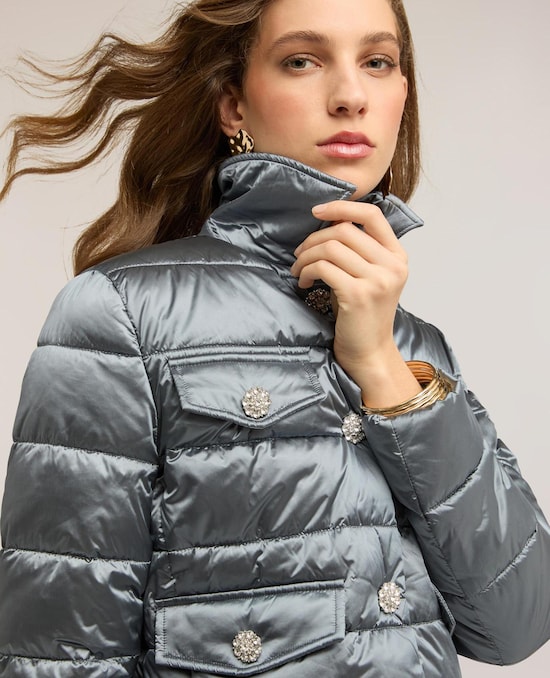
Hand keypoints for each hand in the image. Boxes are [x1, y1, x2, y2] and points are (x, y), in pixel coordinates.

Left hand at [290, 200, 419, 406]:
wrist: (369, 352)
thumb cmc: (363, 315)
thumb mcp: (368, 276)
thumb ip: (358, 250)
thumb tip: (329, 220)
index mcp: (398, 257)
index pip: (373, 215)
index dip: (341, 207)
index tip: (317, 212)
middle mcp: (392, 266)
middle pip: (345, 230)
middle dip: (314, 238)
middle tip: (299, 253)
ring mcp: (377, 280)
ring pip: (331, 247)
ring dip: (306, 256)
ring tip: (299, 270)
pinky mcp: (358, 294)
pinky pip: (323, 267)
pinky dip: (307, 271)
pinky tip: (303, 282)